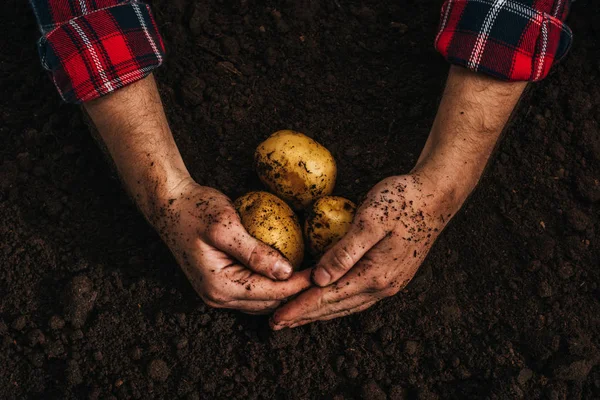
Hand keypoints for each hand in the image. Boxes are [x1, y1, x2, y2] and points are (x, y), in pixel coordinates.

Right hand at [148, 177, 310, 313]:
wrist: (170, 206)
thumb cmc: (196, 210)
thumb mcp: (226, 227)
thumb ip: (254, 252)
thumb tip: (286, 272)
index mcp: (220, 286)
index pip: (270, 293)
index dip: (299, 284)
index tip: (322, 273)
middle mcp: (218, 297)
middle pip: (268, 303)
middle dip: (296, 292)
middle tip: (322, 275)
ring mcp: (217, 294)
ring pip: (262, 301)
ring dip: (285, 291)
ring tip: (310, 275)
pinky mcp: (220, 285)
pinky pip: (253, 292)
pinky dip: (272, 285)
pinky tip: (287, 271)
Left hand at [270, 174, 461, 327]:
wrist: (436, 195)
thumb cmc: (402, 200)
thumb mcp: (371, 219)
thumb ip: (345, 251)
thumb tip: (319, 279)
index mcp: (375, 273)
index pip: (328, 296)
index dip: (300, 307)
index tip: (277, 318)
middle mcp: (383, 286)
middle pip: (335, 307)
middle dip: (305, 316)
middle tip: (277, 323)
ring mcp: (390, 283)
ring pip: (346, 305)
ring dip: (320, 312)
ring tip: (296, 317)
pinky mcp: (392, 276)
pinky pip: (357, 297)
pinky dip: (337, 303)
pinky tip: (327, 301)